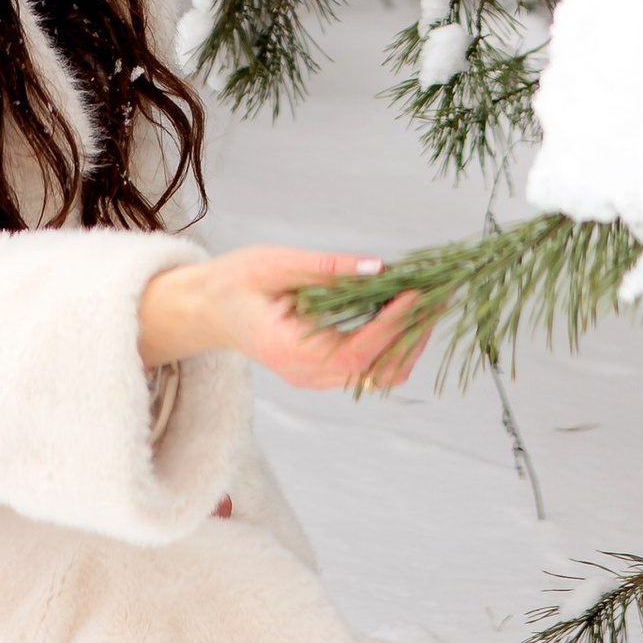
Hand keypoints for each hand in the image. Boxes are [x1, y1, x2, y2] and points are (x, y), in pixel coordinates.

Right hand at [138, 245, 428, 392]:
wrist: (207, 308)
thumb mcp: (276, 264)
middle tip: (435, 297)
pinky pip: (365, 368)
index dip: (392, 325)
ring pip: (376, 374)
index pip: (357, 348)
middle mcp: (307, 374)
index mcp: (292, 351)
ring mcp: (314, 378)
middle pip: (376, 370)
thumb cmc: (235, 282)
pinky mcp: (320, 371)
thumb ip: (327, 269)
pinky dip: (389, 345)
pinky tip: (400, 313)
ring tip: (423, 304)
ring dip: (404, 343)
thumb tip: (379, 268)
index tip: (416, 293)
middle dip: (410, 336)